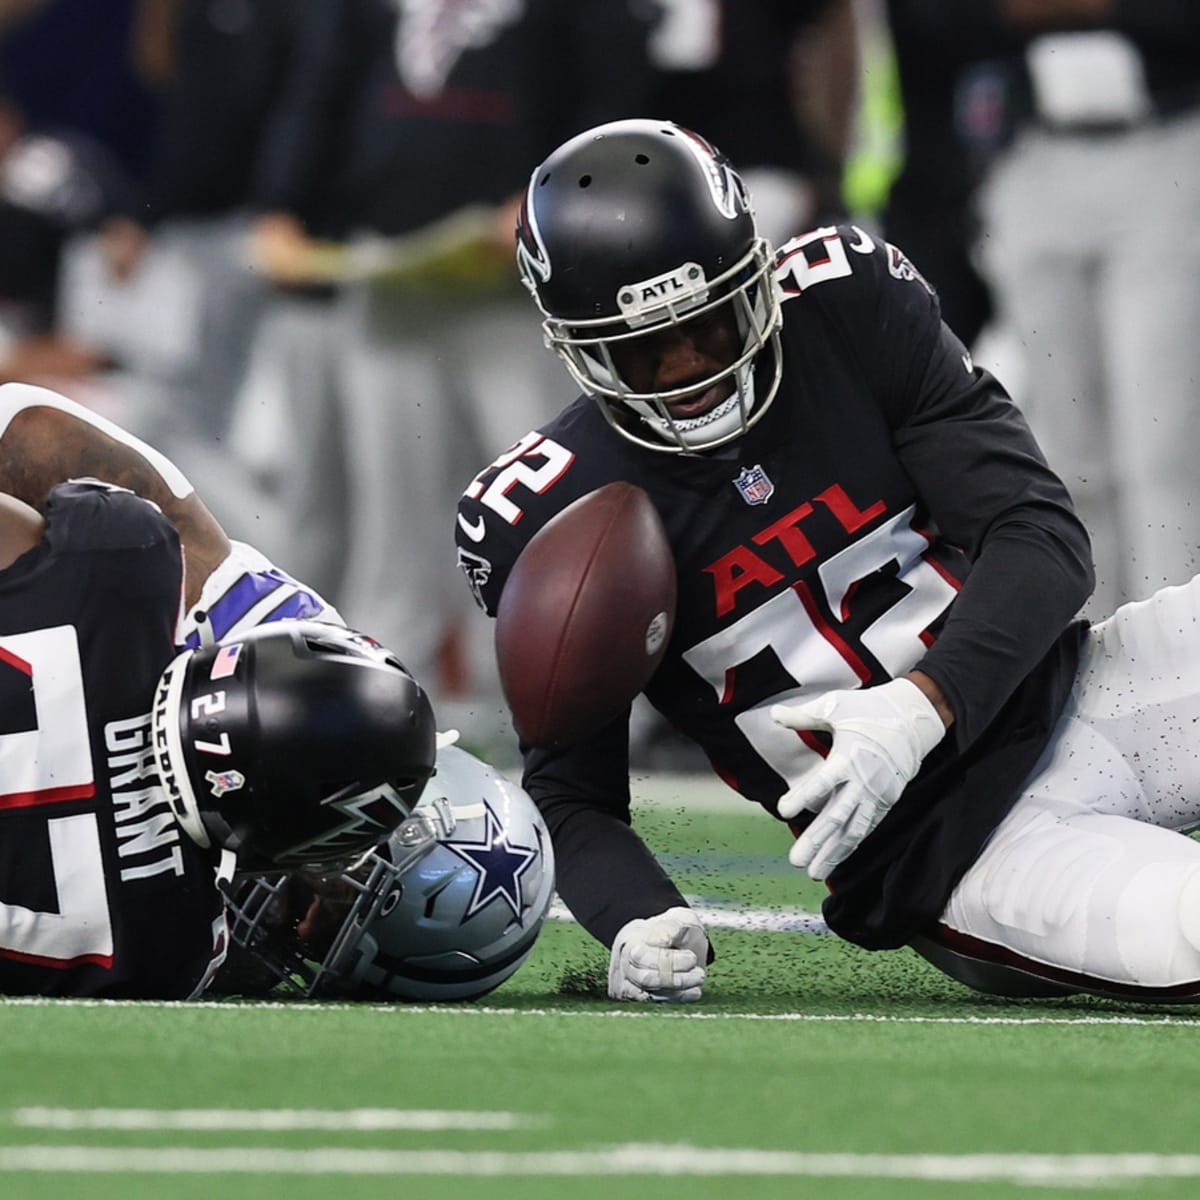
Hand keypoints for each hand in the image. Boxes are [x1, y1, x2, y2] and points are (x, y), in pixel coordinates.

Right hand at [607, 906, 707, 1002]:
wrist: (670, 944)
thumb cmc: (673, 930)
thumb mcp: (677, 919)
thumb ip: (671, 927)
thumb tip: (663, 940)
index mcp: (628, 940)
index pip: (642, 956)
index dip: (669, 959)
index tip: (691, 957)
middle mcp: (623, 964)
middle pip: (644, 979)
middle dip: (674, 978)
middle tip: (699, 972)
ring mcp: (627, 985)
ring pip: (651, 995)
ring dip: (679, 989)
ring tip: (698, 978)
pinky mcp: (636, 1001)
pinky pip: (656, 1005)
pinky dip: (677, 999)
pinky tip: (693, 992)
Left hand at [770, 677, 946, 879]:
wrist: (912, 720)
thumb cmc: (869, 711)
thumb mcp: (835, 706)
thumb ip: (803, 715)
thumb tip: (772, 713)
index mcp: (848, 757)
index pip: (823, 782)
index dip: (804, 797)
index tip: (783, 810)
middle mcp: (863, 781)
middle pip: (837, 816)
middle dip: (816, 840)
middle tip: (795, 861)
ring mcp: (876, 795)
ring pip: (853, 830)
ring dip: (833, 853)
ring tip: (813, 872)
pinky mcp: (885, 802)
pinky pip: (865, 828)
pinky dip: (850, 845)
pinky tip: (834, 860)